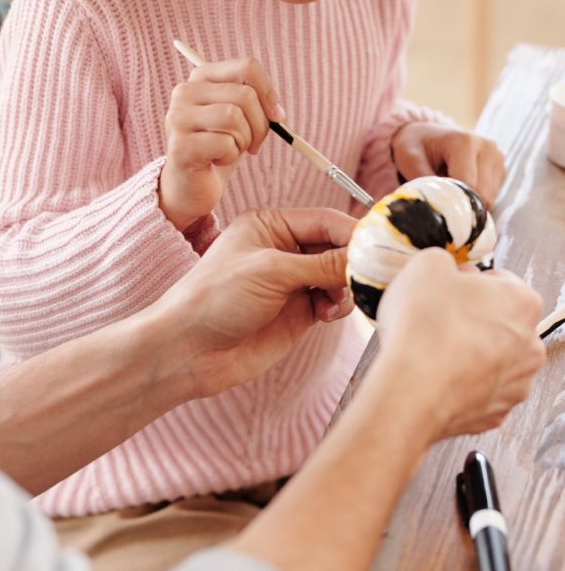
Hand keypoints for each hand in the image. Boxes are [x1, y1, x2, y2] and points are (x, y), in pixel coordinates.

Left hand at [154, 206, 355, 396]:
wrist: (189, 350)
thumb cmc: (216, 297)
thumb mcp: (272, 271)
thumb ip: (322, 264)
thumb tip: (364, 255)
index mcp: (270, 225)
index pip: (325, 220)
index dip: (353, 232)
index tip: (380, 245)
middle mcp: (283, 250)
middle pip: (336, 248)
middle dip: (353, 262)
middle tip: (370, 276)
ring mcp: (291, 283)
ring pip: (338, 277)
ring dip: (345, 287)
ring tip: (335, 301)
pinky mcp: (296, 313)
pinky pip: (332, 302)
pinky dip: (338, 306)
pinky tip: (326, 314)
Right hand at [159, 57, 284, 230]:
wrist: (190, 185)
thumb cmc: (218, 147)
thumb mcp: (239, 117)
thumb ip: (255, 103)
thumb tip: (277, 113)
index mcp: (202, 77)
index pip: (247, 67)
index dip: (269, 92)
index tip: (276, 116)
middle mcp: (185, 92)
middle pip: (244, 95)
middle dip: (260, 125)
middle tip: (255, 144)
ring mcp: (178, 118)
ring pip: (234, 117)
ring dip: (244, 141)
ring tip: (232, 150)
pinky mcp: (180, 146)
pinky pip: (225, 144)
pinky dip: (230, 157)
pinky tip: (217, 161)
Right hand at [377, 249, 544, 440]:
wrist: (411, 390)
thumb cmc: (424, 327)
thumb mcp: (426, 264)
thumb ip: (444, 261)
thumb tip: (443, 270)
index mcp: (522, 301)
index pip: (499, 280)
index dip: (467, 281)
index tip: (447, 288)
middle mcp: (530, 345)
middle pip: (499, 321)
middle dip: (471, 317)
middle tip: (436, 316)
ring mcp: (515, 384)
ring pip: (491, 358)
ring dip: (468, 351)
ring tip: (430, 348)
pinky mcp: (495, 413)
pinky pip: (478, 389)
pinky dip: (460, 382)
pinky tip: (434, 374)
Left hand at [391, 121, 505, 205]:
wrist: (425, 134)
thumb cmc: (416, 145)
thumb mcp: (410, 160)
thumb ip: (425, 183)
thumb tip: (437, 210)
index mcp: (465, 141)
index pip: (469, 185)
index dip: (454, 201)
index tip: (437, 205)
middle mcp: (487, 147)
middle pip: (483, 193)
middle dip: (462, 203)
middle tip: (442, 197)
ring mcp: (497, 157)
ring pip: (489, 197)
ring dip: (469, 200)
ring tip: (450, 186)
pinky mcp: (500, 168)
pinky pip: (492, 195)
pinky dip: (475, 197)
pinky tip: (461, 186)